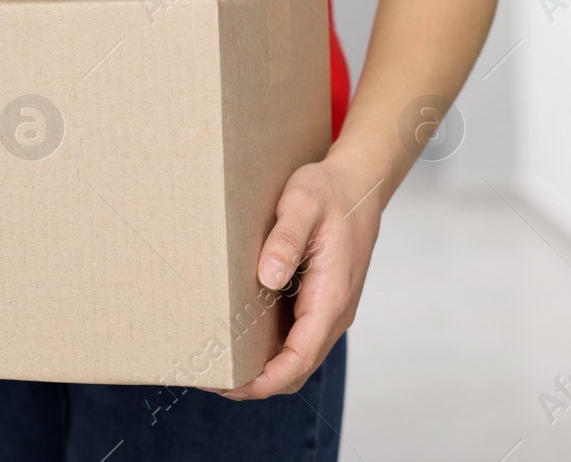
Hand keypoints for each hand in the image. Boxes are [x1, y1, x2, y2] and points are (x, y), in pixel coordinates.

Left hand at [221, 156, 382, 399]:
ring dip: (264, 371)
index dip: (265, 379)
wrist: (358, 185)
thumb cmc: (329, 193)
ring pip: (298, 357)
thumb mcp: (302, 204)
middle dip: (258, 383)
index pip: (299, 357)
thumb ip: (286, 239)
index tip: (231, 386)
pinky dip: (271, 352)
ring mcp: (328, 309)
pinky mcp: (320, 301)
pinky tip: (241, 342)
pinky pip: (297, 339)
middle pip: (297, 368)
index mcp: (331, 295)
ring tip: (220, 368)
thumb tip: (268, 276)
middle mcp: (333, 311)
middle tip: (211, 381)